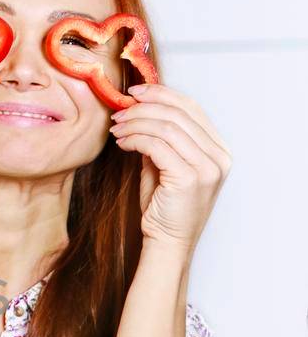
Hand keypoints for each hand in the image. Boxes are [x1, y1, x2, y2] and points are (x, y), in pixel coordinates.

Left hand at [110, 83, 231, 255]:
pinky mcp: (189, 179)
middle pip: (179, 114)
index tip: (135, 92)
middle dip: (144, 107)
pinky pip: (157, 146)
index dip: (162, 94)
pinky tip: (122, 143)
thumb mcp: (164, 165)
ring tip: (117, 128)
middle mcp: (219, 157)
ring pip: (167, 127)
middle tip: (120, 111)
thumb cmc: (165, 207)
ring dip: (136, 123)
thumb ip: (161, 139)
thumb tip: (140, 111)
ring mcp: (207, 168)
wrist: (168, 243)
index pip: (192, 108)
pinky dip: (135, 139)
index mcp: (218, 150)